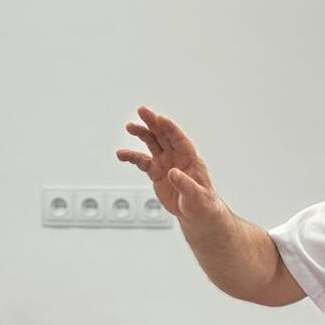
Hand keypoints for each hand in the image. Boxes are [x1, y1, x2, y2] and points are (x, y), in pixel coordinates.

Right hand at [117, 106, 225, 222]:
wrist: (196, 213)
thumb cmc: (202, 203)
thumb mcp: (196, 196)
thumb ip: (185, 184)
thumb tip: (172, 172)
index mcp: (190, 158)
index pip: (179, 138)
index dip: (169, 127)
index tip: (158, 118)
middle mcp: (177, 156)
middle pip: (163, 134)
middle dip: (153, 122)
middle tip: (142, 111)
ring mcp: (166, 163)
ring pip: (152, 143)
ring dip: (142, 134)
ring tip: (130, 127)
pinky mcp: (156, 172)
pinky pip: (142, 161)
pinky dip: (132, 157)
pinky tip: (122, 155)